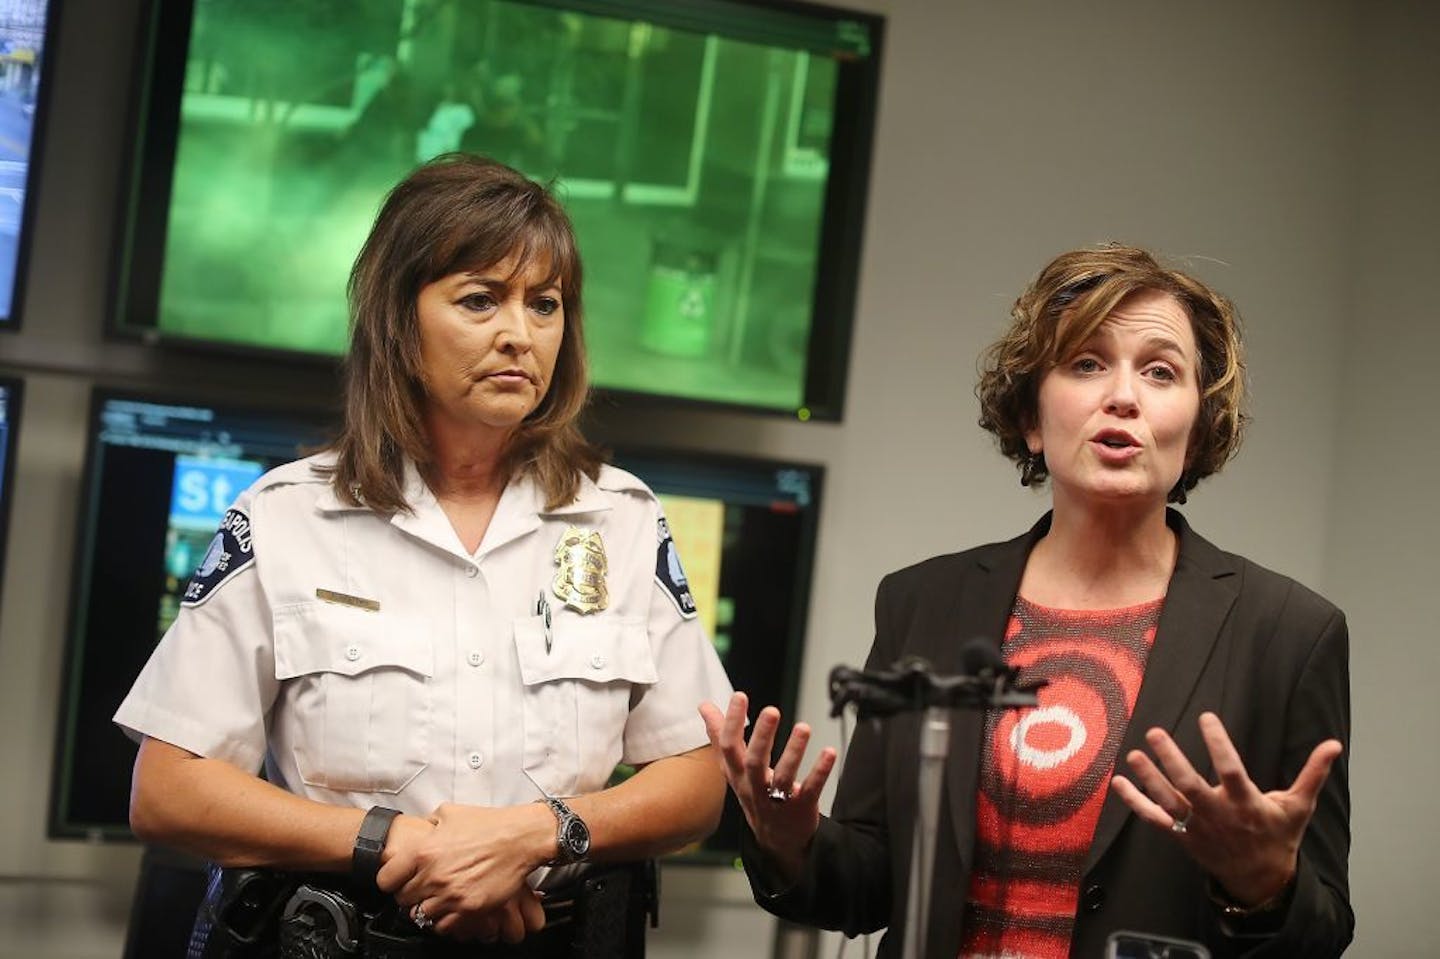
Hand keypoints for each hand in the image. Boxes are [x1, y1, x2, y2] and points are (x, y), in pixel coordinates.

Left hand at [379, 802, 551, 938]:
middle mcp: (433, 875)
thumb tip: (421, 828)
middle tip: (421, 888)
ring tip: (438, 899)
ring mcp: (451, 894)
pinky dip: (445, 920)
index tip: (398, 880)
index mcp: (423, 851)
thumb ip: (429, 824)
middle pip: (403, 900)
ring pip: (421, 915)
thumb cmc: (490, 824)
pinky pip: (444, 926)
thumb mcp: (451, 813)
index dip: (392, 880)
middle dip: (410, 894)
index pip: (386, 880)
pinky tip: (452, 908)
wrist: (520, 838)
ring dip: (427, 908)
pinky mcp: (469, 908)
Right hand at [699, 692, 836, 882]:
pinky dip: (819, 771)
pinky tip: (829, 752)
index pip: (729, 748)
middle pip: (755, 762)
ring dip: (794, 751)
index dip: (731, 722)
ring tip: (804, 727)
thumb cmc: (753, 792)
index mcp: (737, 774)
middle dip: (762, 737)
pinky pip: (809, 789)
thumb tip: (704, 706)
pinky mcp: (800, 807)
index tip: (739, 696)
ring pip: (783, 777)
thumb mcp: (733, 767)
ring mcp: (777, 800)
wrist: (775, 839)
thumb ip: (720, 735)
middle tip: (772, 711)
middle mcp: (754, 787)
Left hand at [1110, 711, 1342, 905]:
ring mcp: (1198, 827)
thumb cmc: (1278, 837)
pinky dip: (1135, 802)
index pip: (1231, 770)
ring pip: (1169, 801)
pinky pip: (1155, 819)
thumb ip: (1313, 773)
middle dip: (1172, 759)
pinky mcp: (1182, 836)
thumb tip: (1334, 745)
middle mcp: (1219, 815)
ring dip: (1149, 778)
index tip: (1206, 718)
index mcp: (1247, 804)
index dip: (1218, 744)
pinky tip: (1117, 783)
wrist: (1261, 881)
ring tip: (1133, 754)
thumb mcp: (1299, 806)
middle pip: (1191, 785)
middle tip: (1155, 732)